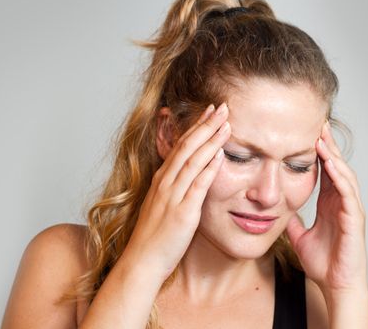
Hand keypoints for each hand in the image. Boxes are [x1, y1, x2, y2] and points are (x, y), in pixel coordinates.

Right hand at [126, 103, 230, 277]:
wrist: (142, 261)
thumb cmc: (154, 235)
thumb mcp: (161, 204)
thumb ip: (174, 188)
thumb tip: (189, 175)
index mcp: (161, 180)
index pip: (180, 146)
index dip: (196, 127)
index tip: (209, 112)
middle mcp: (165, 183)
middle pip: (186, 146)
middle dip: (205, 124)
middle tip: (221, 107)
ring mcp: (172, 196)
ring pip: (192, 161)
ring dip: (210, 140)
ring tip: (225, 123)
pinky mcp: (182, 212)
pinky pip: (197, 186)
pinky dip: (209, 168)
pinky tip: (220, 154)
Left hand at [286, 120, 367, 292]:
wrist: (335, 285)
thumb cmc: (323, 262)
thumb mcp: (299, 235)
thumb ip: (291, 220)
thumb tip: (278, 210)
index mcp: (329, 203)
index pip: (324, 170)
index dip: (317, 151)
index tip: (307, 132)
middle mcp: (341, 202)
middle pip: (335, 166)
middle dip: (327, 145)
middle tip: (317, 123)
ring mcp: (350, 209)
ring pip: (344, 175)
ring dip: (333, 156)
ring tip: (322, 137)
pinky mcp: (354, 220)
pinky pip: (348, 194)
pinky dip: (340, 178)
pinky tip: (332, 165)